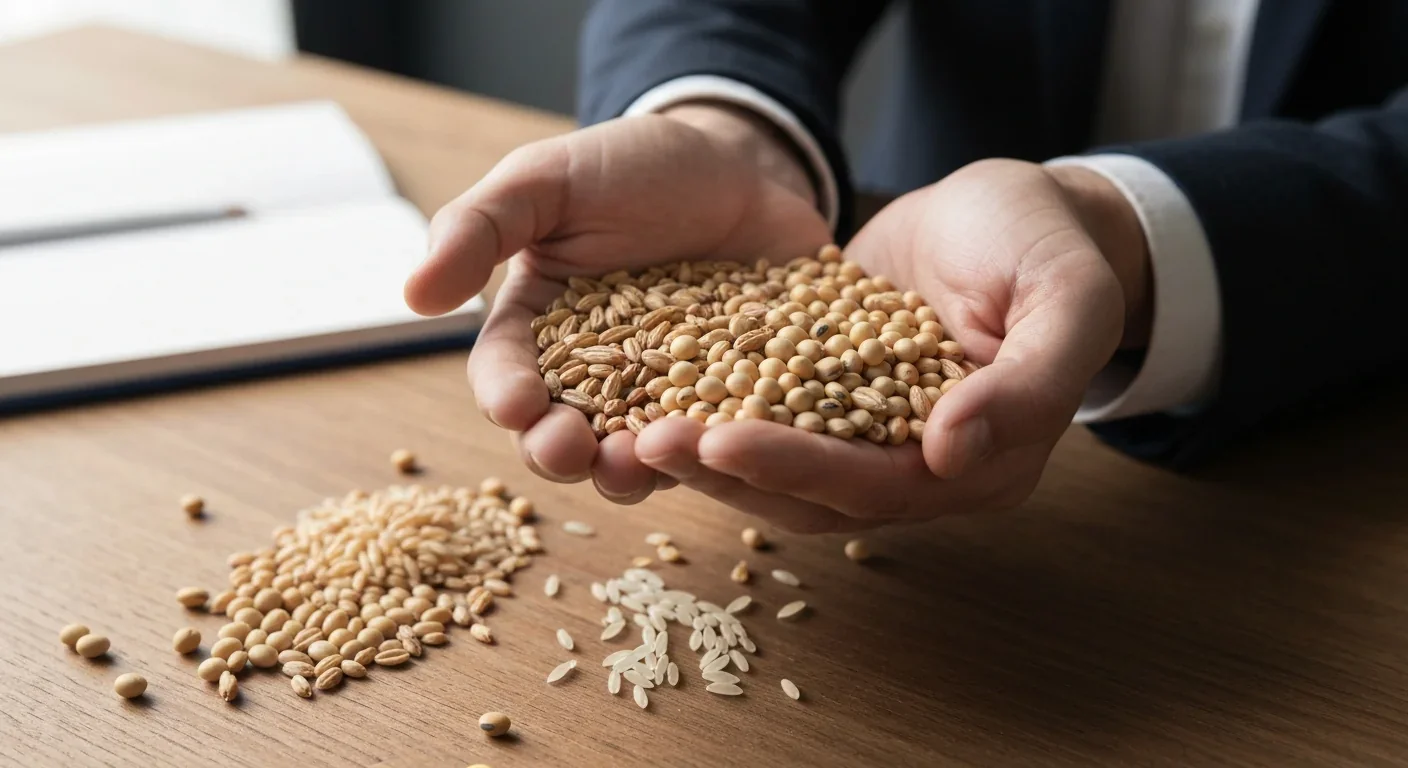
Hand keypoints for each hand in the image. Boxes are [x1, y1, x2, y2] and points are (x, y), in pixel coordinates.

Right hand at [404, 105, 829, 502]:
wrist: (740, 163)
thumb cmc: (631, 168)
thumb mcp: (547, 180)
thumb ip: (478, 227)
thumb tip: (413, 294)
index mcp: (537, 329)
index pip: (505, 375)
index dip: (506, 395)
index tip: (517, 406)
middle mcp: (596, 378)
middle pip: (562, 434)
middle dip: (558, 452)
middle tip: (569, 452)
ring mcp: (664, 396)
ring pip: (635, 455)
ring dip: (629, 471)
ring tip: (638, 463)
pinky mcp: (728, 401)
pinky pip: (717, 438)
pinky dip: (713, 450)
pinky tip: (721, 445)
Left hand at [631, 159, 1150, 531]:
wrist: (1009, 207)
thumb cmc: (1047, 242)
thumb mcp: (1067, 296)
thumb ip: (1030, 381)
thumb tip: (952, 451)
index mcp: (983, 464)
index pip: (879, 485)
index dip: (800, 469)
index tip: (721, 441)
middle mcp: (922, 469)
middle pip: (815, 492)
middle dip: (730, 470)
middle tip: (648, 443)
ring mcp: (872, 439)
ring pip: (783, 470)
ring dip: (710, 457)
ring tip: (635, 431)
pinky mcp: (830, 399)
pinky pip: (769, 419)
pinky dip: (717, 414)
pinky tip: (656, 395)